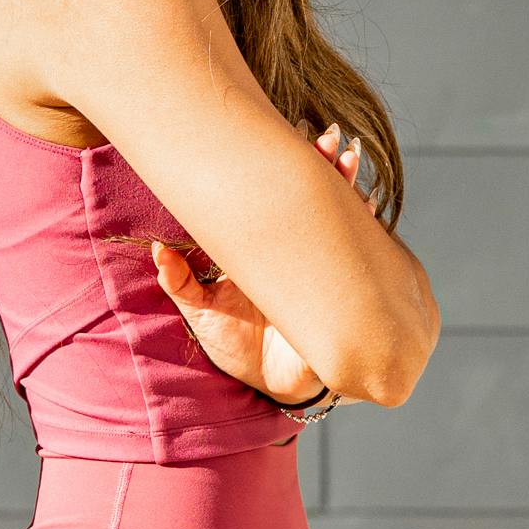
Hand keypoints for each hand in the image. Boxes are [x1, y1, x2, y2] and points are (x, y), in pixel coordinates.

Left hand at [150, 126, 362, 407]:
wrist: (266, 387)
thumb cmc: (236, 349)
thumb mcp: (202, 314)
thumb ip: (182, 283)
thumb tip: (159, 250)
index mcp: (268, 250)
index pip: (282, 198)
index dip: (290, 171)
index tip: (296, 140)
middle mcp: (300, 252)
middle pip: (317, 199)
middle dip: (329, 168)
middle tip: (332, 142)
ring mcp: (327, 269)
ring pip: (343, 219)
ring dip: (350, 190)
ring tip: (352, 163)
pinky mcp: (349, 292)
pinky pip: (362, 256)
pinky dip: (369, 232)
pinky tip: (368, 210)